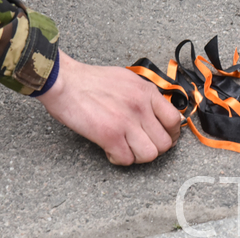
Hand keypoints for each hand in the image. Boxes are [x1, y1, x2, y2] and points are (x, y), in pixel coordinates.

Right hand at [36, 50, 181, 164]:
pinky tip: (110, 149)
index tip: (164, 138)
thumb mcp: (127, 80)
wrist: (64, 81)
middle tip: (141, 146)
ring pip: (149, 155)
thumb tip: (156, 113)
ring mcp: (126, 122)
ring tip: (126, 148)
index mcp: (146, 92)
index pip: (175, 120)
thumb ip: (144, 96)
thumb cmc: (90, 80)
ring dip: (137, 156)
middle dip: (154, 148)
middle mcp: (141, 107)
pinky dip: (118, 158)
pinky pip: (126, 159)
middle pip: (164, 143)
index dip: (171, 134)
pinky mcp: (110, 135)